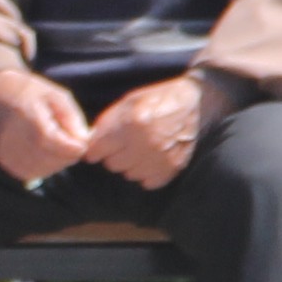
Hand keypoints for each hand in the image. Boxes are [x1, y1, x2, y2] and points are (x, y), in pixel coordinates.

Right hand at [0, 69, 95, 182]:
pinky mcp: (3, 162)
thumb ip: (73, 118)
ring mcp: (8, 154)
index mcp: (31, 120)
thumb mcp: (57, 95)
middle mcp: (16, 141)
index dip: (78, 146)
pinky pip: (32, 173)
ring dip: (57, 161)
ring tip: (54, 142)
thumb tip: (84, 141)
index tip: (81, 138)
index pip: (63, 147)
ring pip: (46, 170)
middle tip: (67, 138)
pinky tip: (42, 150)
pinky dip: (43, 165)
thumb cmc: (30, 92)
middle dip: (69, 153)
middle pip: (57, 160)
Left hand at [80, 74, 209, 188]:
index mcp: (131, 123)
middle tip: (123, 145)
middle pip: (112, 165)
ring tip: (139, 150)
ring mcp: (161, 157)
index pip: (97, 151)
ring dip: (130, 165)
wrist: (194, 102)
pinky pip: (148, 182)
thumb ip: (105, 124)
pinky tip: (150, 159)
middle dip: (113, 155)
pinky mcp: (174, 167)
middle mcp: (146, 143)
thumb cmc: (156, 100)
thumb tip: (87, 144)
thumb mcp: (127, 102)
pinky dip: (147, 174)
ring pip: (129, 174)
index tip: (99, 147)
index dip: (95, 149)